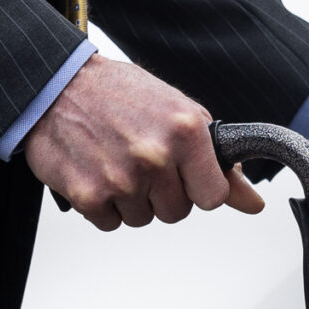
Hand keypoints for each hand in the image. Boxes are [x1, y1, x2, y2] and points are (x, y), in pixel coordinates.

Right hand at [23, 55, 259, 229]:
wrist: (55, 84)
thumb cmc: (117, 94)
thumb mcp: (179, 114)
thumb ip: (217, 162)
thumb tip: (253, 203)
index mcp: (185, 131)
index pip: (214, 196)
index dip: (198, 189)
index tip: (184, 175)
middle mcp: (155, 155)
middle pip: (177, 211)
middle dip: (161, 192)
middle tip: (139, 159)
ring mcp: (121, 178)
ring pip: (143, 219)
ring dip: (130, 199)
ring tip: (114, 160)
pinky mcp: (88, 195)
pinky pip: (110, 223)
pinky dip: (102, 205)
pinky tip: (95, 171)